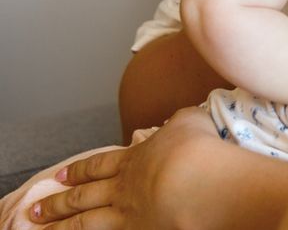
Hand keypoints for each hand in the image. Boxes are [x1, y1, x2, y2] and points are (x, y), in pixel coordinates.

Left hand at [28, 109, 217, 228]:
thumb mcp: (189, 121)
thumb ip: (180, 121)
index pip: (99, 165)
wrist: (198, 181)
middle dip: (58, 203)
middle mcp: (124, 187)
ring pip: (85, 222)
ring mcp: (127, 214)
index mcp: (133, 159)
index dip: (79, 171)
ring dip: (62, 226)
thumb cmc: (196, 148)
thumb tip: (179, 122)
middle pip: (83, 196)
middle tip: (37, 210)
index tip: (60, 177)